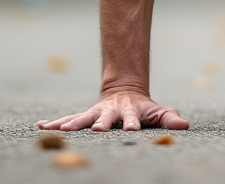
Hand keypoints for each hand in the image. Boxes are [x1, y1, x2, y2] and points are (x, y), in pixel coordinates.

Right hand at [37, 90, 189, 131]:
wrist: (125, 93)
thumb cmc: (144, 109)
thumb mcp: (158, 113)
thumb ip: (169, 118)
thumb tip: (184, 125)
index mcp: (129, 112)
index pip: (132, 118)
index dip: (132, 123)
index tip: (131, 129)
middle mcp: (110, 112)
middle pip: (104, 118)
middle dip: (99, 123)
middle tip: (95, 129)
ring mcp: (95, 113)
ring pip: (82, 118)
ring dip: (72, 123)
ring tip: (60, 129)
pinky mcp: (84, 116)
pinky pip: (67, 119)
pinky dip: (54, 123)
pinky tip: (40, 126)